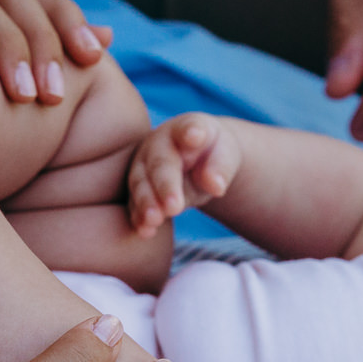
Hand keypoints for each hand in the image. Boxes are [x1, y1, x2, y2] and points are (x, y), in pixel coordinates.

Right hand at [126, 112, 241, 236]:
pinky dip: (139, 218)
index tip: (195, 136)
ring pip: (142, 185)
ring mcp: (144, 167)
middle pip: (160, 165)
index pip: (187, 129)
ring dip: (146, 204)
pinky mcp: (139, 189)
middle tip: (173, 207)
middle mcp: (158, 145)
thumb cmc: (211, 152)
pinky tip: (145, 232)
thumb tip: (216, 186)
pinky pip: (136, 204)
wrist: (194, 157)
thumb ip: (222, 167)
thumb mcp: (225, 153)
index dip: (190, 132)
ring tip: (154, 221)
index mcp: (183, 130)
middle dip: (165, 186)